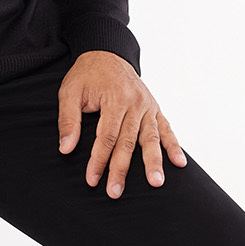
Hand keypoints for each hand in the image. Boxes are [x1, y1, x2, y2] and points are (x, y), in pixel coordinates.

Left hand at [57, 51, 187, 197]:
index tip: (93, 179)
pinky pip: (166, 129)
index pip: (106, 136)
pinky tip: (179, 163)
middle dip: (121, 169)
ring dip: (153, 162)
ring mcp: (148, 106)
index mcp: (115, 98)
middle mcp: (135, 103)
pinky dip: (173, 146)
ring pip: (151, 138)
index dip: (99, 159)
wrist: (107, 53)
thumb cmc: (86, 75)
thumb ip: (68, 120)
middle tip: (115, 192)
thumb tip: (65, 149)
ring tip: (156, 183)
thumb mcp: (69, 92)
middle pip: (128, 142)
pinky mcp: (154, 108)